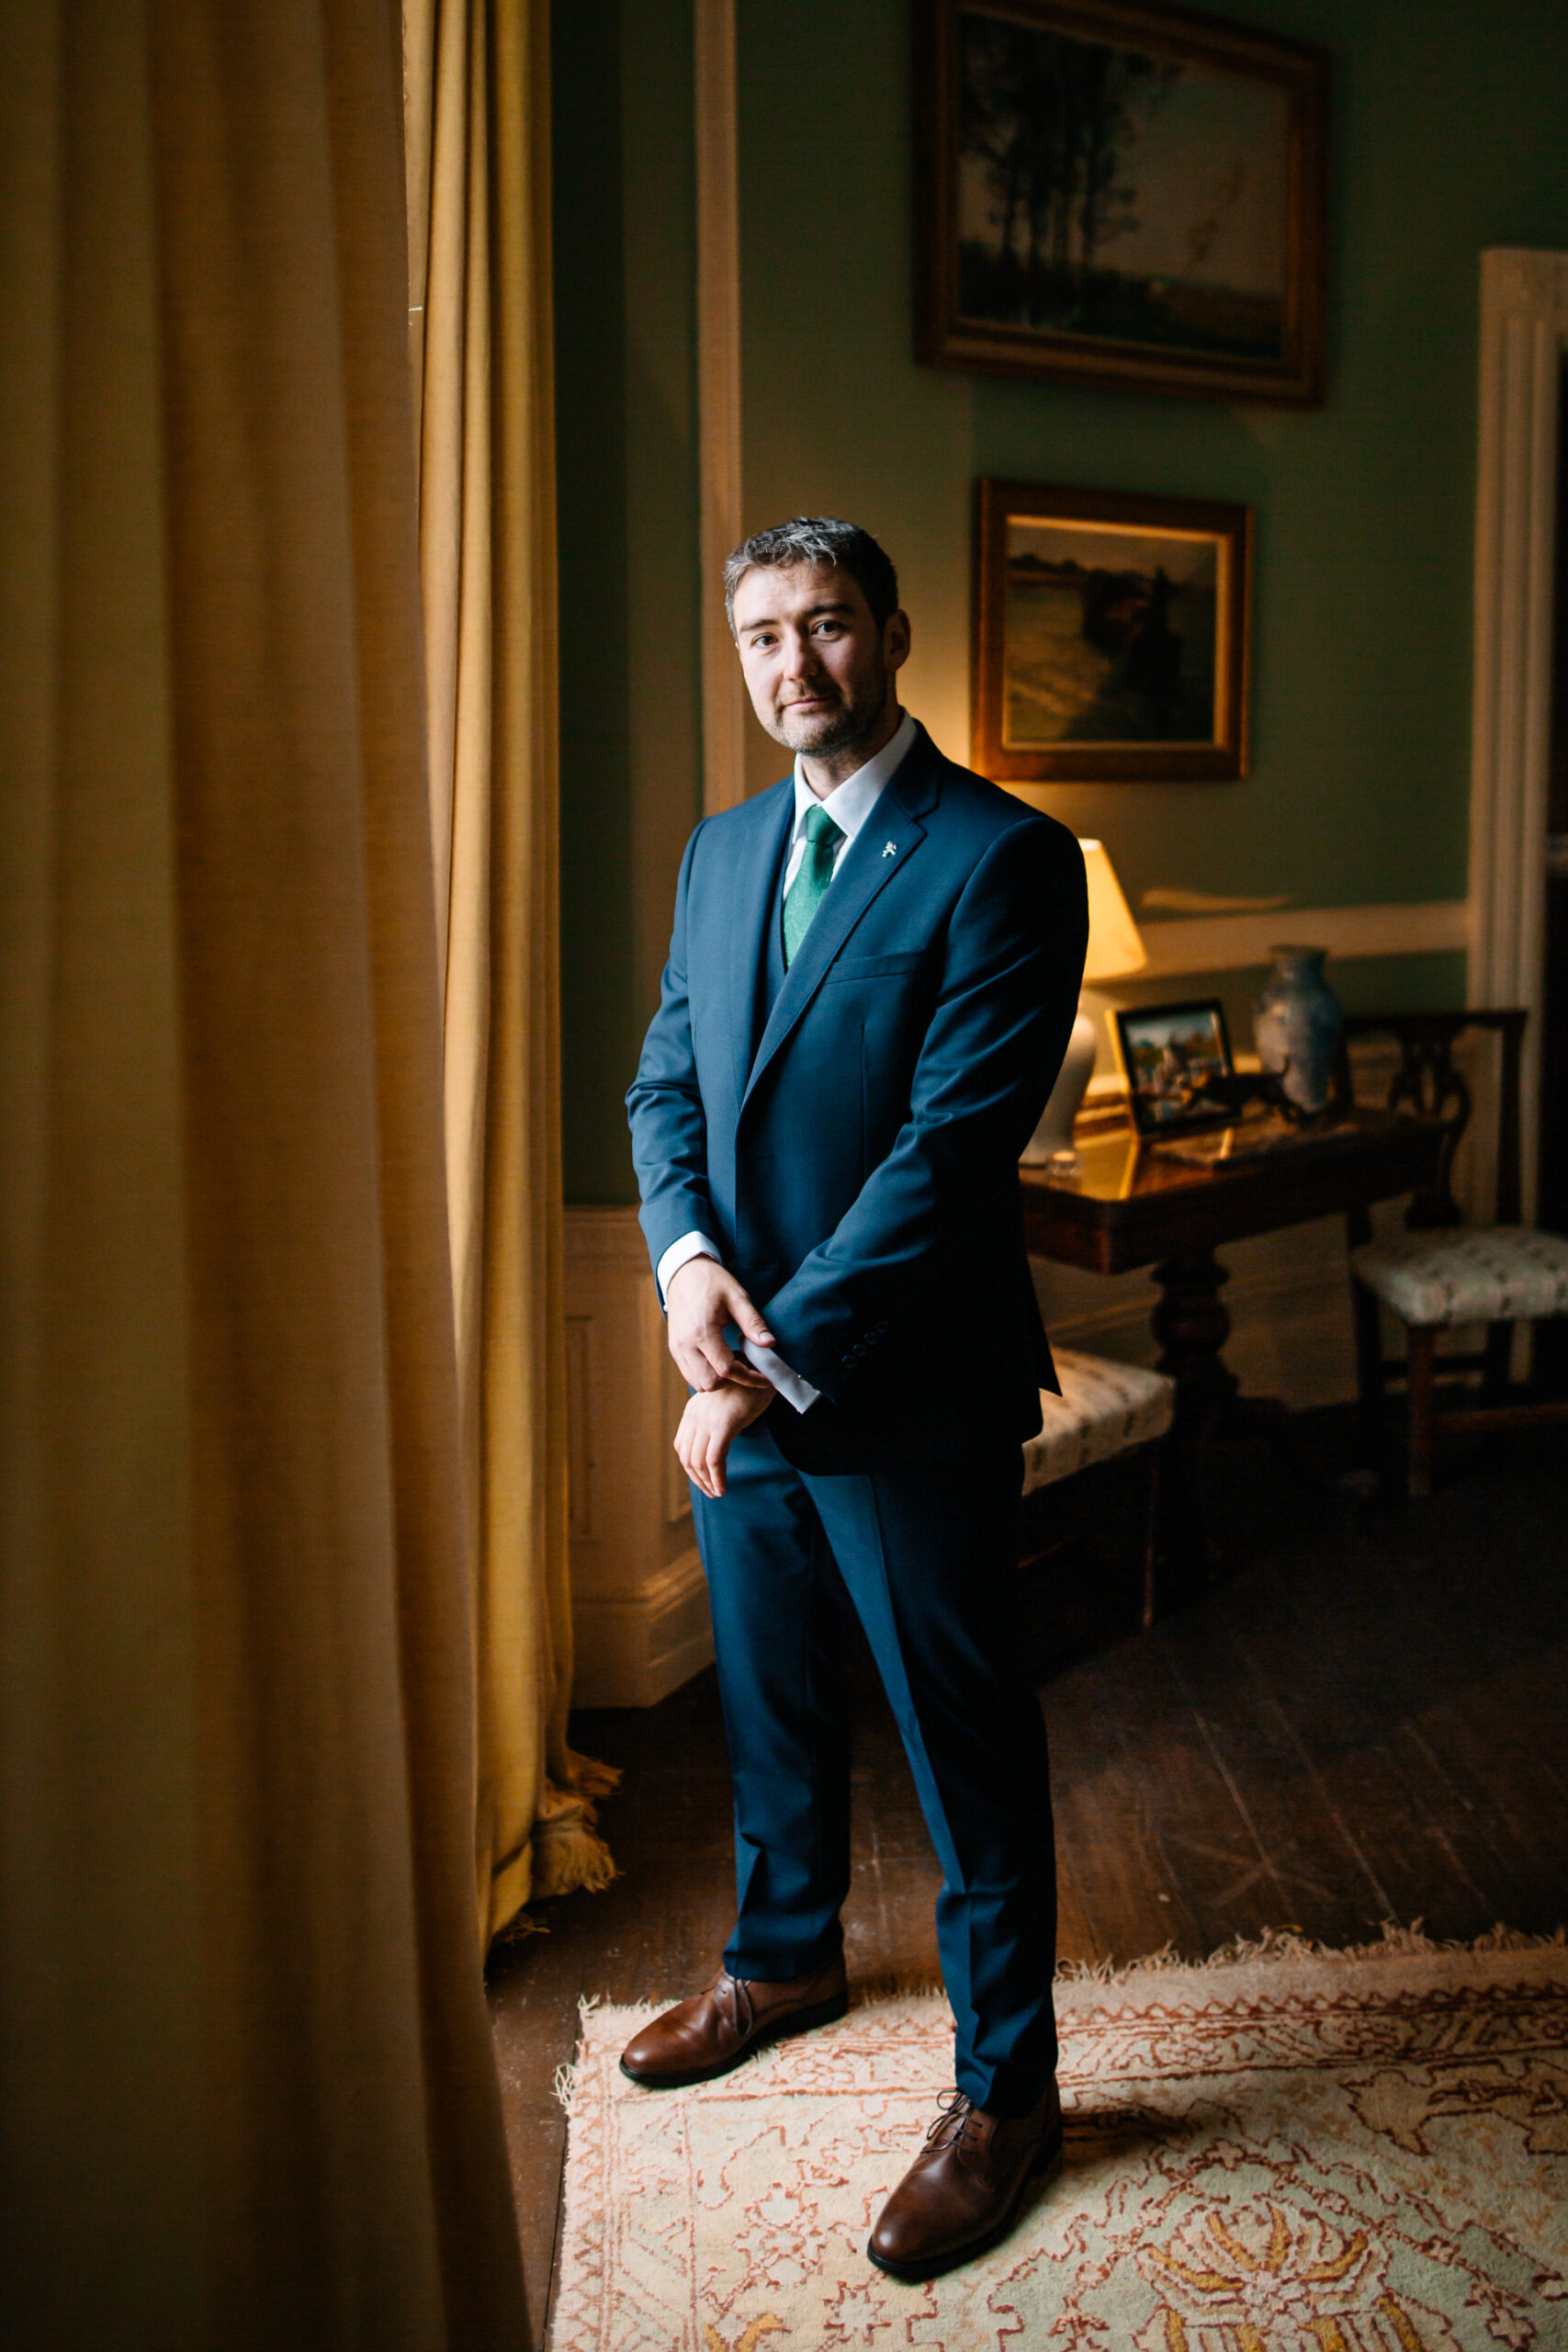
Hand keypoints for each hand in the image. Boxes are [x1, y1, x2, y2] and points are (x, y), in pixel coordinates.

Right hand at [666, 1255, 776, 1391]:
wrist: (684, 1272)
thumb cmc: (712, 1282)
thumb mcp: (737, 1297)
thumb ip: (753, 1323)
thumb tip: (770, 1344)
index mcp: (702, 1331)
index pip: (727, 1370)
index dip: (749, 1377)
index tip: (764, 1376)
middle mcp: (685, 1344)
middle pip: (711, 1383)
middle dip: (733, 1382)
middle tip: (749, 1368)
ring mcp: (677, 1348)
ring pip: (698, 1383)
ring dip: (719, 1380)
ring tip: (735, 1364)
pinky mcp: (674, 1349)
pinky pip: (690, 1375)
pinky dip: (707, 1375)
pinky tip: (720, 1361)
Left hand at [675, 1381, 772, 1498]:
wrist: (765, 1369)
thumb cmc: (750, 1386)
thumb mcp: (726, 1403)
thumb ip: (717, 1419)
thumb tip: (717, 1443)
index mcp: (693, 1410)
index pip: (682, 1445)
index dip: (690, 1467)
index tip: (703, 1480)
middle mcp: (695, 1414)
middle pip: (686, 1456)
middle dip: (697, 1479)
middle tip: (711, 1492)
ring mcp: (707, 1419)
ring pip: (697, 1462)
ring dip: (706, 1483)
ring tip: (718, 1493)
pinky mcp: (723, 1425)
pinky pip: (714, 1460)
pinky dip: (717, 1479)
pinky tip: (722, 1489)